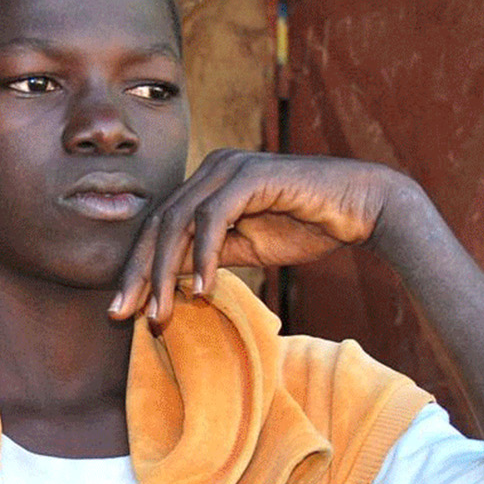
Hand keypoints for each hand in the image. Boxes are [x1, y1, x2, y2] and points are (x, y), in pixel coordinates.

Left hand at [110, 150, 415, 327]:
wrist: (362, 209)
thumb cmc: (306, 227)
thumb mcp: (244, 248)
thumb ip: (205, 256)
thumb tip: (165, 279)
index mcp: (205, 184)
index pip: (158, 229)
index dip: (137, 270)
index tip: (122, 312)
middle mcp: (210, 170)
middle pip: (158, 225)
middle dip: (137, 274)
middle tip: (121, 315)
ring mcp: (229, 167)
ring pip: (178, 222)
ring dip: (165, 272)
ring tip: (161, 313)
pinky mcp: (250, 174)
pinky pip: (212, 218)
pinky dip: (204, 256)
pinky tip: (202, 291)